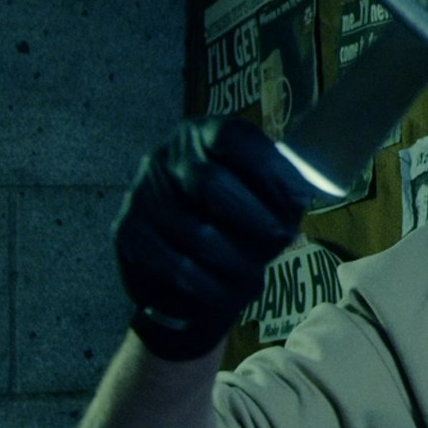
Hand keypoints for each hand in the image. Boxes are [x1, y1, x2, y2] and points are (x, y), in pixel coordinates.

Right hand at [112, 117, 310, 359]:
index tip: (300, 200)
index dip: (269, 169)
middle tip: (281, 238)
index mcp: (203, 135)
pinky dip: (211, 286)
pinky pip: (176, 267)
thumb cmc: (238, 228)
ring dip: (236, 261)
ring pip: (195, 233)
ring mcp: (141, 194)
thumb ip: (282, 194)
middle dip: (253, 217)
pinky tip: (227, 292)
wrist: (186, 279)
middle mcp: (164, 157)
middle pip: (210, 183)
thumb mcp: (268, 203)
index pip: (232, 137)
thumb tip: (297, 195)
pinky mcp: (127, 234)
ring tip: (255, 274)